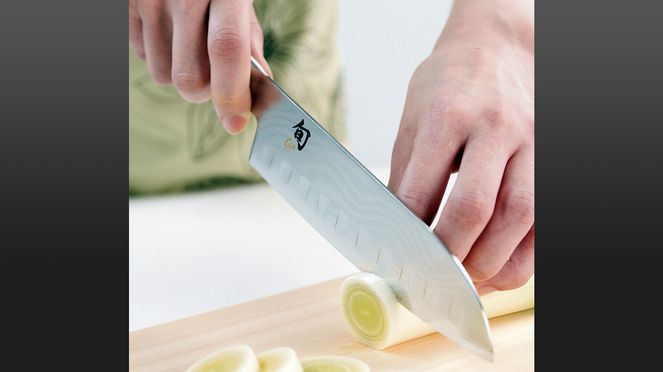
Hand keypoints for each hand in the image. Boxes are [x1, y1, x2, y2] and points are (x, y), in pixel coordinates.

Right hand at [128, 0, 270, 132]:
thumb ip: (249, 38)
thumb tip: (257, 87)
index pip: (227, 49)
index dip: (231, 93)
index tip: (236, 122)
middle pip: (190, 77)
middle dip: (207, 91)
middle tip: (218, 77)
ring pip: (163, 76)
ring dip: (182, 75)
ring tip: (192, 47)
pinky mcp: (129, 5)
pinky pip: (142, 56)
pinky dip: (160, 57)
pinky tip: (172, 34)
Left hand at [388, 0, 533, 294]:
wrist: (498, 50)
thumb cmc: (450, 84)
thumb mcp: (413, 118)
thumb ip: (406, 176)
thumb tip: (395, 235)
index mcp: (448, 114)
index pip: (423, 190)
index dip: (407, 237)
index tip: (395, 261)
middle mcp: (496, 128)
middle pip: (476, 208)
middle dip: (449, 255)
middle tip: (430, 276)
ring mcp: (532, 144)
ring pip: (518, 219)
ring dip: (487, 264)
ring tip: (462, 281)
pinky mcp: (551, 161)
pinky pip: (542, 224)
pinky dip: (519, 259)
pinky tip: (494, 270)